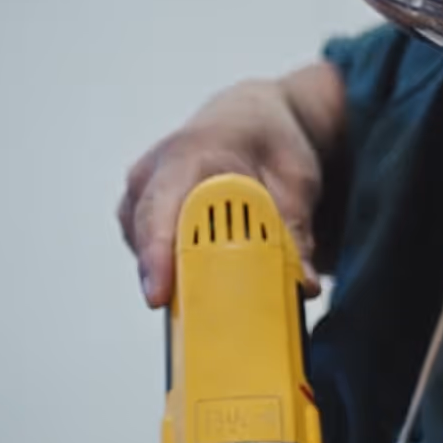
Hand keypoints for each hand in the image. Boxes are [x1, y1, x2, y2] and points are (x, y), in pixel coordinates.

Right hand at [118, 74, 331, 308]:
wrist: (249, 120)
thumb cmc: (268, 141)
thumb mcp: (295, 179)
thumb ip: (296, 229)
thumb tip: (303, 283)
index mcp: (188, 155)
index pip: (160, 210)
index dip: (158, 255)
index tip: (160, 295)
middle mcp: (153, 172)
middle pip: (145, 237)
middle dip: (168, 280)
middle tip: (197, 323)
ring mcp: (140, 193)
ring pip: (143, 248)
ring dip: (175, 272)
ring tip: (213, 290)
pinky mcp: (139, 213)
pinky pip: (147, 249)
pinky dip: (173, 266)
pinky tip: (201, 273)